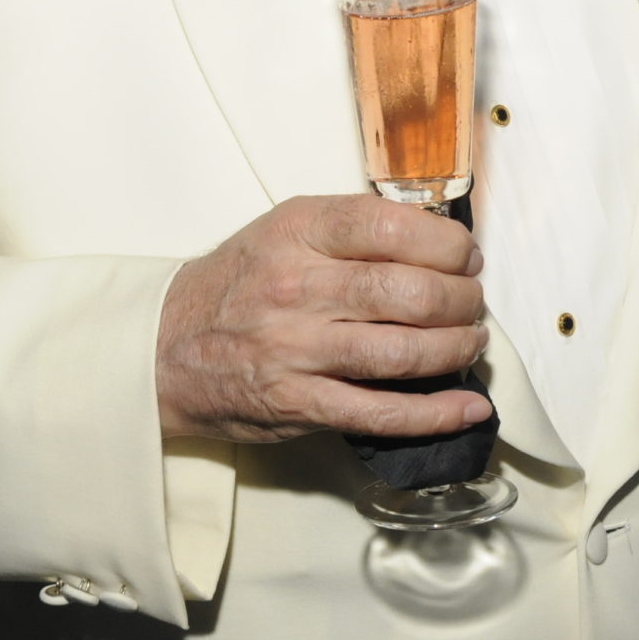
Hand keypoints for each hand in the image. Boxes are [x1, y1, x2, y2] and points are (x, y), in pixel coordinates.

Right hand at [153, 193, 488, 441]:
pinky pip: (381, 413)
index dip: (444, 243)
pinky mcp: (299, 404)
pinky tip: (468, 407)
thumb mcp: (284, 228)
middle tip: (472, 301)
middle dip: (461, 299)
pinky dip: (435, 413)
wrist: (166, 346)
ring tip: (470, 341)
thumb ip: (351, 228)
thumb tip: (434, 235)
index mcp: (297, 234)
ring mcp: (297, 350)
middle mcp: (297, 288)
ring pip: (401, 352)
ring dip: (455, 349)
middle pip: (407, 292)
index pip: (387, 226)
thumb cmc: (237, 283)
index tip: (464, 256)